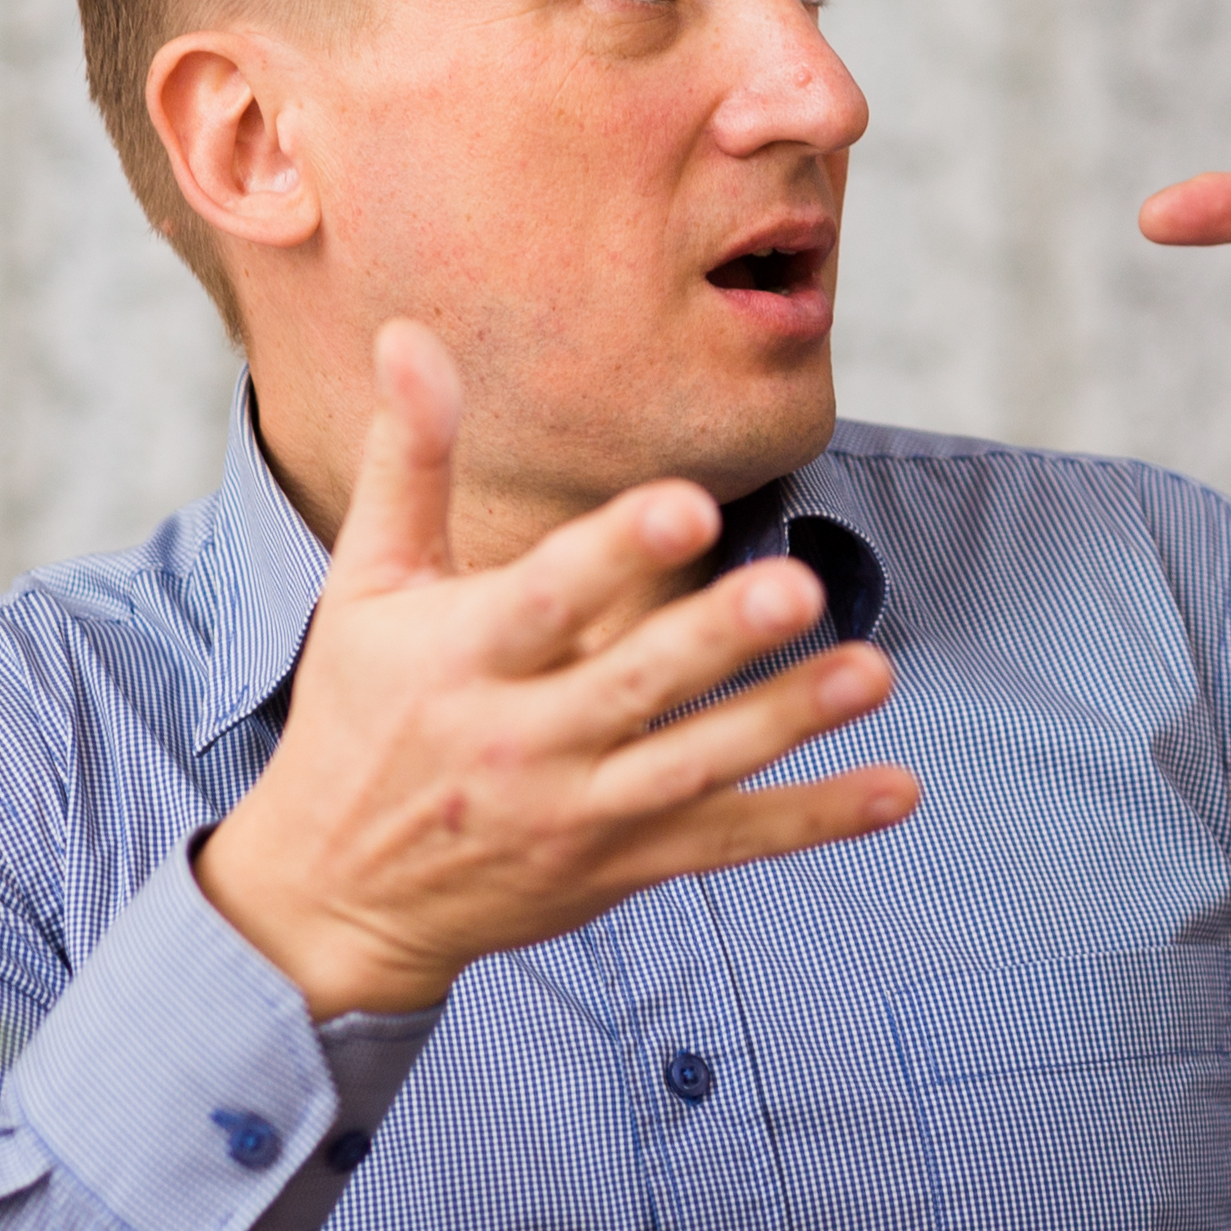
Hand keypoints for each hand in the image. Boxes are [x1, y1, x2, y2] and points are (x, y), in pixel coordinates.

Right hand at [194, 324, 915, 1016]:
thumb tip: (408, 335)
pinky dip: (812, 820)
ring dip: (786, 721)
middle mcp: (518, 738)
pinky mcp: (622, 864)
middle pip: (632, 682)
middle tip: (799, 585)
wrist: (336, 896)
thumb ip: (409, 462)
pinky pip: (728, 842)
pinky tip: (895, 789)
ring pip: (694, 767)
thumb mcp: (365, 586)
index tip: (687, 507)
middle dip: (716, 636)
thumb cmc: (358, 714)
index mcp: (458, 656)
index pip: (544, 598)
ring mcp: (575, 809)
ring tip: (873, 672)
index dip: (616, 554)